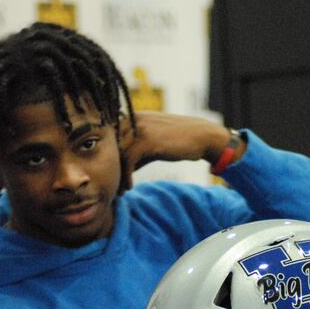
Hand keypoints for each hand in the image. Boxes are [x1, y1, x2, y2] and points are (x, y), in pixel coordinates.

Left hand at [118, 112, 243, 187]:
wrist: (203, 137)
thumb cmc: (178, 141)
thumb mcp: (153, 146)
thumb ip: (136, 153)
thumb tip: (120, 170)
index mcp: (133, 117)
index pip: (109, 137)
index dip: (107, 157)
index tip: (109, 176)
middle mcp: (134, 119)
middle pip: (110, 145)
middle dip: (108, 167)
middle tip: (110, 186)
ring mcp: (140, 128)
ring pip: (117, 154)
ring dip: (116, 175)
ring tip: (119, 190)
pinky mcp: (148, 140)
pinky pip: (128, 160)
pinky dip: (126, 176)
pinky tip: (129, 187)